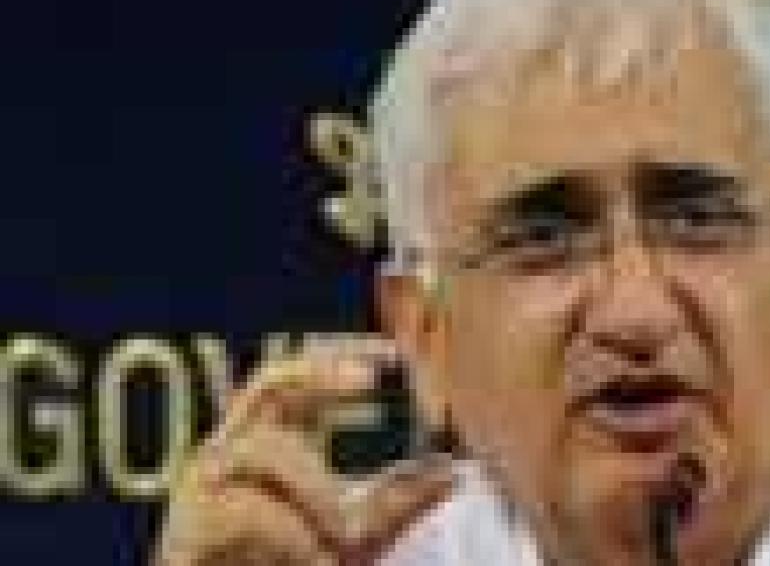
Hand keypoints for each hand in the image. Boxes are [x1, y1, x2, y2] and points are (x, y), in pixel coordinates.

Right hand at [155, 336, 452, 565]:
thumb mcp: (352, 536)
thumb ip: (395, 503)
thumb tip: (452, 471)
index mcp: (263, 446)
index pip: (289, 379)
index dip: (332, 361)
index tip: (387, 356)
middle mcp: (225, 456)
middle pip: (266, 385)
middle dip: (319, 379)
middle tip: (368, 383)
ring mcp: (198, 489)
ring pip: (263, 450)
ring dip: (317, 491)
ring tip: (346, 537)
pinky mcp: (185, 531)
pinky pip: (242, 509)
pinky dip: (291, 534)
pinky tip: (314, 557)